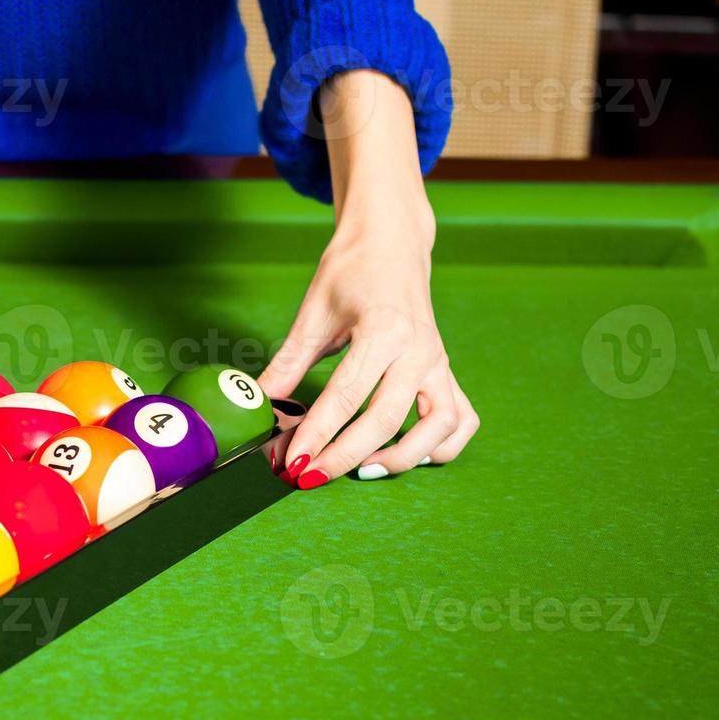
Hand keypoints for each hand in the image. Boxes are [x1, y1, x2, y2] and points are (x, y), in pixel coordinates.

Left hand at [257, 72, 479, 486]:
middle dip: (345, 456)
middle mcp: (419, 350)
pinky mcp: (447, 371)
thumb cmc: (352, 271)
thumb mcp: (313, 312)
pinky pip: (461, 419)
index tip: (292, 461)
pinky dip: (442, 446)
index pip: (346, 397)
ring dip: (404, 457)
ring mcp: (438, 363)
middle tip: (310, 476)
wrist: (392, 243)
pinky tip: (409, 454)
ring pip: (439, 428)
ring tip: (363, 470)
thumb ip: (288, 363)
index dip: (317, 434)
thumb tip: (258, 404)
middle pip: (388, 419)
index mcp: (384, 330)